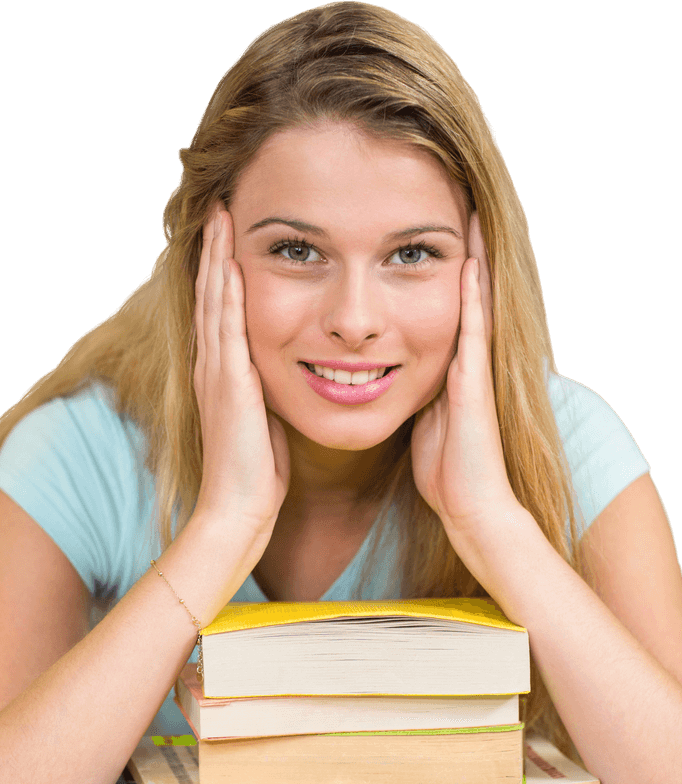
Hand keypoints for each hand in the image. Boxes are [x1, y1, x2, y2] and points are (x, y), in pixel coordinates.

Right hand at [193, 205, 289, 538]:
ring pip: (214, 301)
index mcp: (224, 374)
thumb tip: (280, 382)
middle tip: (218, 207)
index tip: (231, 236)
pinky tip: (230, 263)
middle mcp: (214, 367)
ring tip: (220, 216)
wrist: (239, 509)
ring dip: (216, 257)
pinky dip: (226, 293)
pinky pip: (227, 329)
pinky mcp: (228, 385)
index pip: (222, 310)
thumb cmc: (257, 474)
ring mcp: (217, 373)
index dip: (223, 271)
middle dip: (214, 250)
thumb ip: (267, 396)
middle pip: (211, 294)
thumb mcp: (265, 424)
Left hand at [410, 213, 520, 545]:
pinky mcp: (475, 383)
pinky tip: (469, 263)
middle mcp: (464, 361)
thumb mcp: (420, 421)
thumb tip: (384, 381)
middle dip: (458, 251)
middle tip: (458, 202)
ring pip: (473, 302)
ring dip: (472, 258)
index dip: (433, 271)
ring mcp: (474, 369)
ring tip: (470, 213)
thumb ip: (412, 395)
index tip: (422, 233)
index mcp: (447, 367)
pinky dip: (472, 296)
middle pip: (462, 294)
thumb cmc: (445, 471)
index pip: (440, 308)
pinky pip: (473, 330)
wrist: (470, 506)